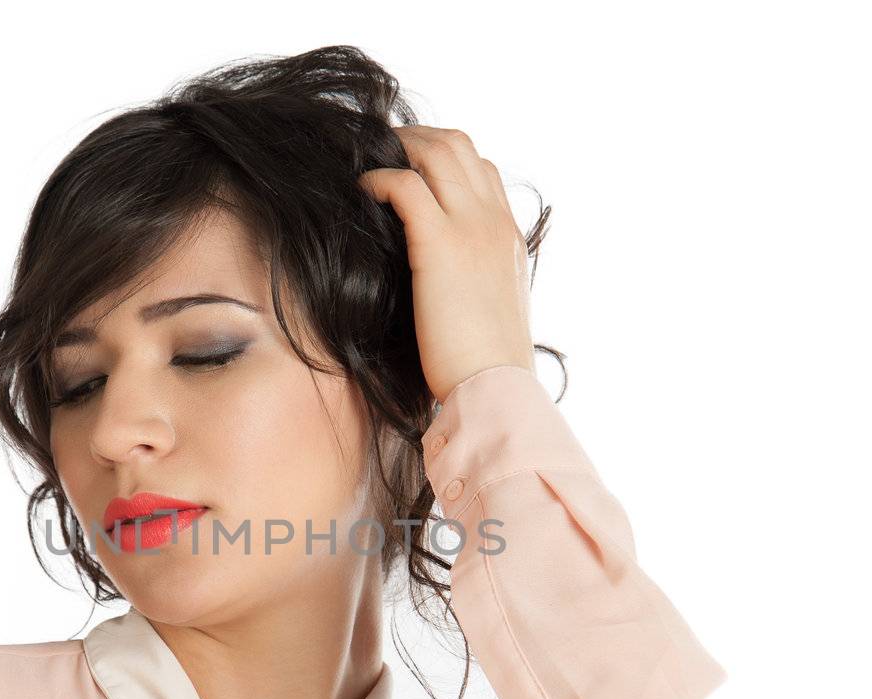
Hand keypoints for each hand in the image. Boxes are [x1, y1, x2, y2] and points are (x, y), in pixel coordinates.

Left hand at [358, 125, 535, 403]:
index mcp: (509, 237)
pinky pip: (405, 186)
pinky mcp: (440, 245)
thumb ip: (476, 280)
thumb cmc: (486, 364)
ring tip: (367, 161)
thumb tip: (447, 282)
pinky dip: (380, 178)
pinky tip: (362, 190)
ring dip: (397, 148)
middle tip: (380, 150)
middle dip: (416, 138)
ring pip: (436, 153)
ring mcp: (471, 228)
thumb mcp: (491, 309)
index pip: (482, 170)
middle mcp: (495, 222)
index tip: (412, 166)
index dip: (444, 158)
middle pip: (458, 146)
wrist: (496, 387)